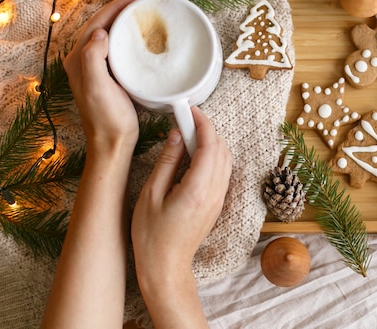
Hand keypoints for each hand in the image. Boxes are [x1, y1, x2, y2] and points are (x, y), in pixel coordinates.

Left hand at [63, 0, 143, 151]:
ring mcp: (98, 67)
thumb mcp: (97, 87)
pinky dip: (130, 36)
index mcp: (79, 59)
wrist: (113, 142)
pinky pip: (119, 47)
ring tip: (143, 8)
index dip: (116, 5)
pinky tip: (142, 35)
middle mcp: (85, 60)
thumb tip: (101, 32)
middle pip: (103, 23)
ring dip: (126, 19)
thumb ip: (93, 58)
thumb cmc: (106, 118)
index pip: (97, 22)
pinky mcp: (111, 75)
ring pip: (111, 34)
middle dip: (121, 7)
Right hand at [132, 107, 231, 283]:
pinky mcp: (217, 204)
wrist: (165, 267)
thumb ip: (166, 161)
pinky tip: (194, 155)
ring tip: (188, 134)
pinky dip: (214, 156)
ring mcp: (219, 199)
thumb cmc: (151, 236)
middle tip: (186, 120)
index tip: (190, 110)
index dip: (202, 123)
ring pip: (226, 160)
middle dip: (208, 129)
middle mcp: (215, 193)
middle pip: (222, 149)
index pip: (210, 146)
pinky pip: (223, 172)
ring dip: (212, 142)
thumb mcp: (150, 195)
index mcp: (197, 190)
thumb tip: (177, 134)